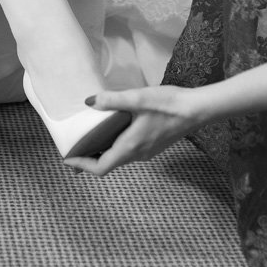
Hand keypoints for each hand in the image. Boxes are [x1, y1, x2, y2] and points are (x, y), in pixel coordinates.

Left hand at [65, 86, 203, 176]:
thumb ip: (112, 100)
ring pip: (119, 157)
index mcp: (130, 147)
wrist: (198, 110)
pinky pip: (129, 150)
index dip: (82, 166)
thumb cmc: (168, 105)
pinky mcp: (154, 145)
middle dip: (89, 159)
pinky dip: (115, 145)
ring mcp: (147, 152)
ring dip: (103, 152)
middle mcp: (138, 155)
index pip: (101, 168)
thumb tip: (89, 102)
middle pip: (108, 164)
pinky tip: (114, 129)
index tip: (68, 160)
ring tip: (90, 137)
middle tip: (74, 148)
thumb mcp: (138, 98)